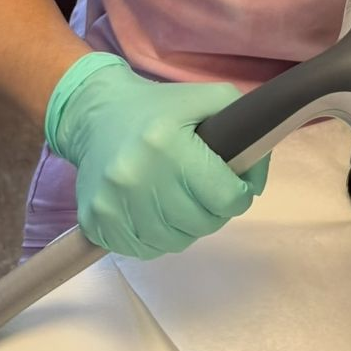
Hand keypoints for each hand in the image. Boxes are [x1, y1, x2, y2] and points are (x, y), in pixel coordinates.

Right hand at [47, 53, 268, 258]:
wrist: (97, 114)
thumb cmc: (161, 108)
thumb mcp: (210, 99)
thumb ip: (247, 128)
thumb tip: (255, 180)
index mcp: (167, 143)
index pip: (225, 197)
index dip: (238, 194)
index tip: (233, 184)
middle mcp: (136, 176)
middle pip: (202, 224)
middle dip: (214, 211)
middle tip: (206, 191)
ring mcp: (112, 203)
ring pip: (174, 243)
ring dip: (186, 227)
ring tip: (181, 199)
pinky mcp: (95, 222)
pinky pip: (143, 251)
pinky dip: (158, 237)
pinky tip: (157, 211)